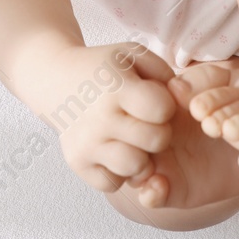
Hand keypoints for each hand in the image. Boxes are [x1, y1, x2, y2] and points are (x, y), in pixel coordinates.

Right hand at [45, 42, 176, 194]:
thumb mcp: (132, 54)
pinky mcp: (77, 164)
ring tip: (129, 138)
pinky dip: (117, 171)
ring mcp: (86, 144)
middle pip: (156, 141)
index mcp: (115, 87)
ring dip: (140, 156)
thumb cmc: (103, 68)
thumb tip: (182, 101)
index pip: (162, 109)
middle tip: (144, 121)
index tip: (152, 98)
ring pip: (136, 168)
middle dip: (158, 131)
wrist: (55, 78)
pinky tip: (112, 149)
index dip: (165, 105)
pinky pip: (113, 183)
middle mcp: (99, 118)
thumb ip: (164, 72)